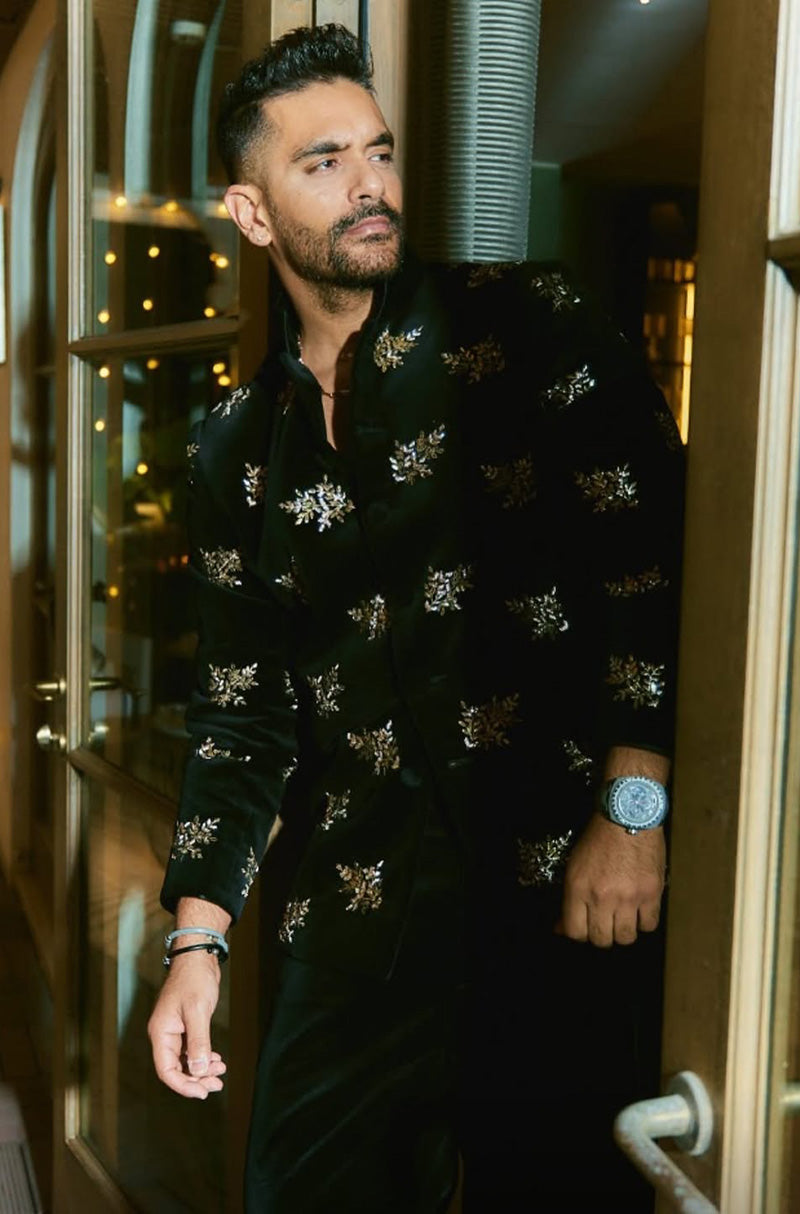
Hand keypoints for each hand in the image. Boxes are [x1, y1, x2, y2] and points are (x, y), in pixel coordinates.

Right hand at [148, 951, 226, 1098]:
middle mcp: (165, 1034)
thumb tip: (198, 1071)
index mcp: (161, 1033)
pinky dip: (203, 1057)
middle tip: (216, 1084)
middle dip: (196, 1079)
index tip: (202, 1092)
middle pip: (176, 1069)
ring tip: (220, 1071)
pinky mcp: (185, 1026)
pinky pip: (192, 1050)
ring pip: (185, 1061)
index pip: (166, 1070)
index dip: (183, 1085)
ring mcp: (175, 1031)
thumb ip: (198, 1042)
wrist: (198, 958)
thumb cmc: (194, 979)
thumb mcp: (197, 1011)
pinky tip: (216, 1060)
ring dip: (202, 1069)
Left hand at [556, 812, 665, 946]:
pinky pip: (649, 925)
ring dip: (623, 931)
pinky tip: (640, 911)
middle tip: (604, 923)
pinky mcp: (651, 893)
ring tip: (623, 918)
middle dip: (602, 935)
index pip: (575, 932)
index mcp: (578, 888)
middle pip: (601, 940)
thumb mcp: (574, 866)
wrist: (628, 816)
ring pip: (626, 937)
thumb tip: (561, 928)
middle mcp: (602, 897)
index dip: (579, 934)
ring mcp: (629, 897)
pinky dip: (644, 922)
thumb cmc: (598, 839)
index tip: (584, 927)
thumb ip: (569, 899)